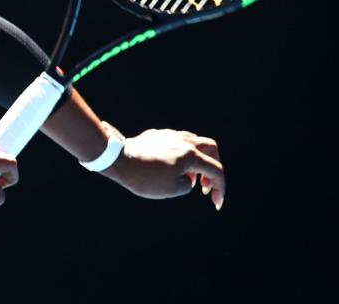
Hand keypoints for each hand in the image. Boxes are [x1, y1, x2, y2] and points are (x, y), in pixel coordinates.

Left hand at [101, 122, 224, 210]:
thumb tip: (187, 175)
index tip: (216, 203)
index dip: (220, 188)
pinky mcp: (157, 135)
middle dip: (213, 167)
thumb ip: (188, 183)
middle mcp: (183, 141)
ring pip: (194, 142)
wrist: (118, 160)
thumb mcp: (172, 189)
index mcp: (190, 155)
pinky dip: (182, 155)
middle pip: (210, 148)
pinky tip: (171, 167)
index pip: (215, 170)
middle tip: (205, 185)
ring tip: (188, 178)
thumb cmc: (144, 177)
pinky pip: (177, 142)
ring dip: (197, 160)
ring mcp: (170, 135)